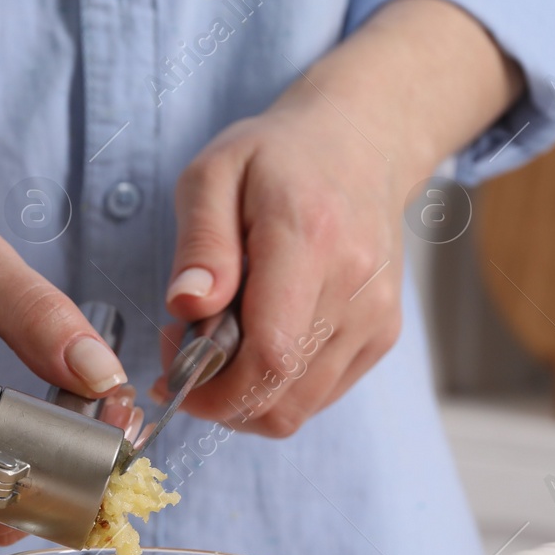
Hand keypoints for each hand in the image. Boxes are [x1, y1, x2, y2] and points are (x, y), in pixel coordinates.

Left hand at [156, 102, 404, 436]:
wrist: (362, 146)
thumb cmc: (279, 157)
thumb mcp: (214, 174)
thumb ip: (201, 244)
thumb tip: (187, 308)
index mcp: (309, 240)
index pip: (271, 355)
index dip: (213, 389)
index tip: (173, 376)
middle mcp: (354, 287)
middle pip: (282, 398)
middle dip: (220, 400)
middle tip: (188, 356)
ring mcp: (375, 317)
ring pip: (300, 408)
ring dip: (248, 397)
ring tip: (223, 344)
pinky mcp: (382, 335)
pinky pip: (320, 395)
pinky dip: (279, 387)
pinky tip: (260, 341)